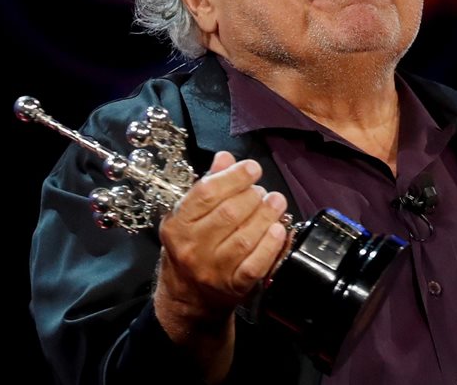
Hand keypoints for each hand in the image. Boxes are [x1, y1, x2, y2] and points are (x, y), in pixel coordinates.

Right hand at [153, 151, 289, 378]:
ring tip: (277, 202)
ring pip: (244, 238)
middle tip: (263, 190)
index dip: (233, 177)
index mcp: (177, 225)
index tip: (252, 168)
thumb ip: (207, 186)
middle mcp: (192, 248)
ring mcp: (213, 270)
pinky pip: (255, 264)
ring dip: (266, 215)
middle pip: (228, 213)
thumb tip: (226, 158)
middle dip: (252, 196)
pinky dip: (270, 245)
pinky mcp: (234, 287)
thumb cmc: (189, 249)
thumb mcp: (188, 217)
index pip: (206, 193)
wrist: (188, 299)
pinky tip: (279, 230)